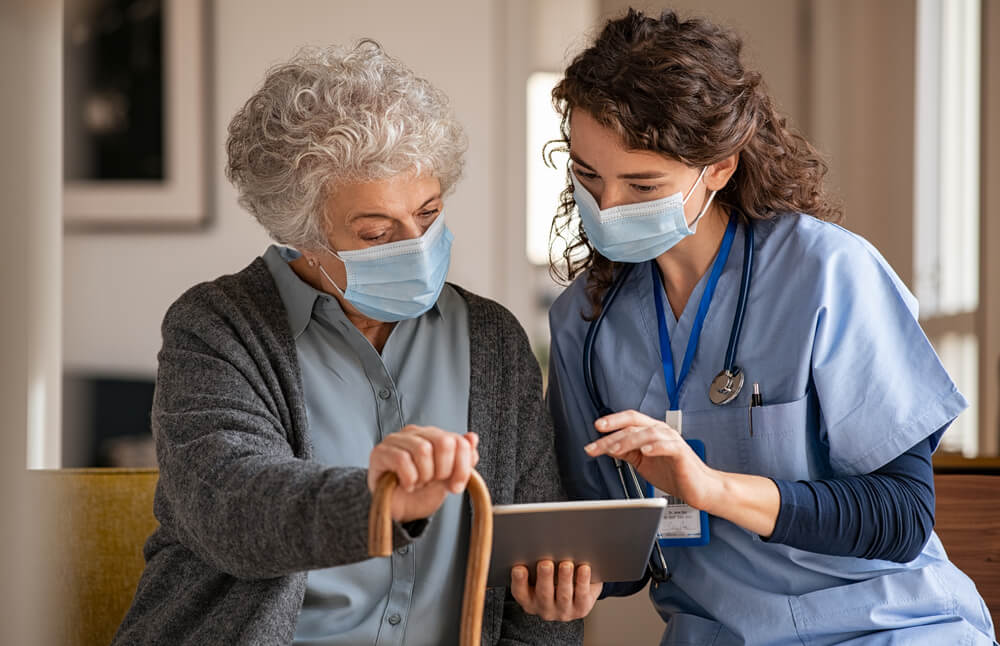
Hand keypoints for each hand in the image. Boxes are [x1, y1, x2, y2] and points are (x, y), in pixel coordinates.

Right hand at [367, 426, 478, 522]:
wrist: (398, 511)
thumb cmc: (421, 493)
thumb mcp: (449, 479)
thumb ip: (463, 459)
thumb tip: (472, 438)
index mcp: (433, 435)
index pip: (458, 441)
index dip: (462, 467)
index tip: (456, 486)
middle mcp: (415, 433)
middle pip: (443, 442)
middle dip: (443, 470)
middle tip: (434, 483)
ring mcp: (396, 440)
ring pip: (422, 450)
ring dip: (425, 475)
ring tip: (419, 483)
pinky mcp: (380, 453)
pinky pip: (401, 460)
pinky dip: (409, 478)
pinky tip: (407, 485)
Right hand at [510, 560, 600, 621]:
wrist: (576, 594)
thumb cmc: (553, 579)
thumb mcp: (539, 575)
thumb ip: (534, 564)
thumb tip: (537, 544)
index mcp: (529, 600)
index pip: (520, 592)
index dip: (518, 581)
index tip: (519, 568)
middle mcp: (545, 608)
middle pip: (543, 594)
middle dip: (544, 578)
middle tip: (545, 563)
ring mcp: (563, 610)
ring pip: (563, 595)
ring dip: (564, 579)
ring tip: (566, 565)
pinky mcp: (581, 608)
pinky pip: (582, 596)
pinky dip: (582, 581)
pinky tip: (584, 569)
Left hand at [584, 409, 721, 511]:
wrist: (699, 488)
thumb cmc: (674, 473)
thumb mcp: (642, 461)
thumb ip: (627, 452)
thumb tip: (607, 446)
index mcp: (651, 432)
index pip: (629, 420)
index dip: (612, 421)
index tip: (596, 428)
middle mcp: (661, 432)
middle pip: (633, 426)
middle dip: (612, 435)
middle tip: (596, 445)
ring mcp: (672, 440)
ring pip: (648, 433)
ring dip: (629, 440)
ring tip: (614, 449)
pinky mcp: (681, 453)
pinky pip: (667, 446)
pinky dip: (655, 447)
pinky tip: (644, 451)